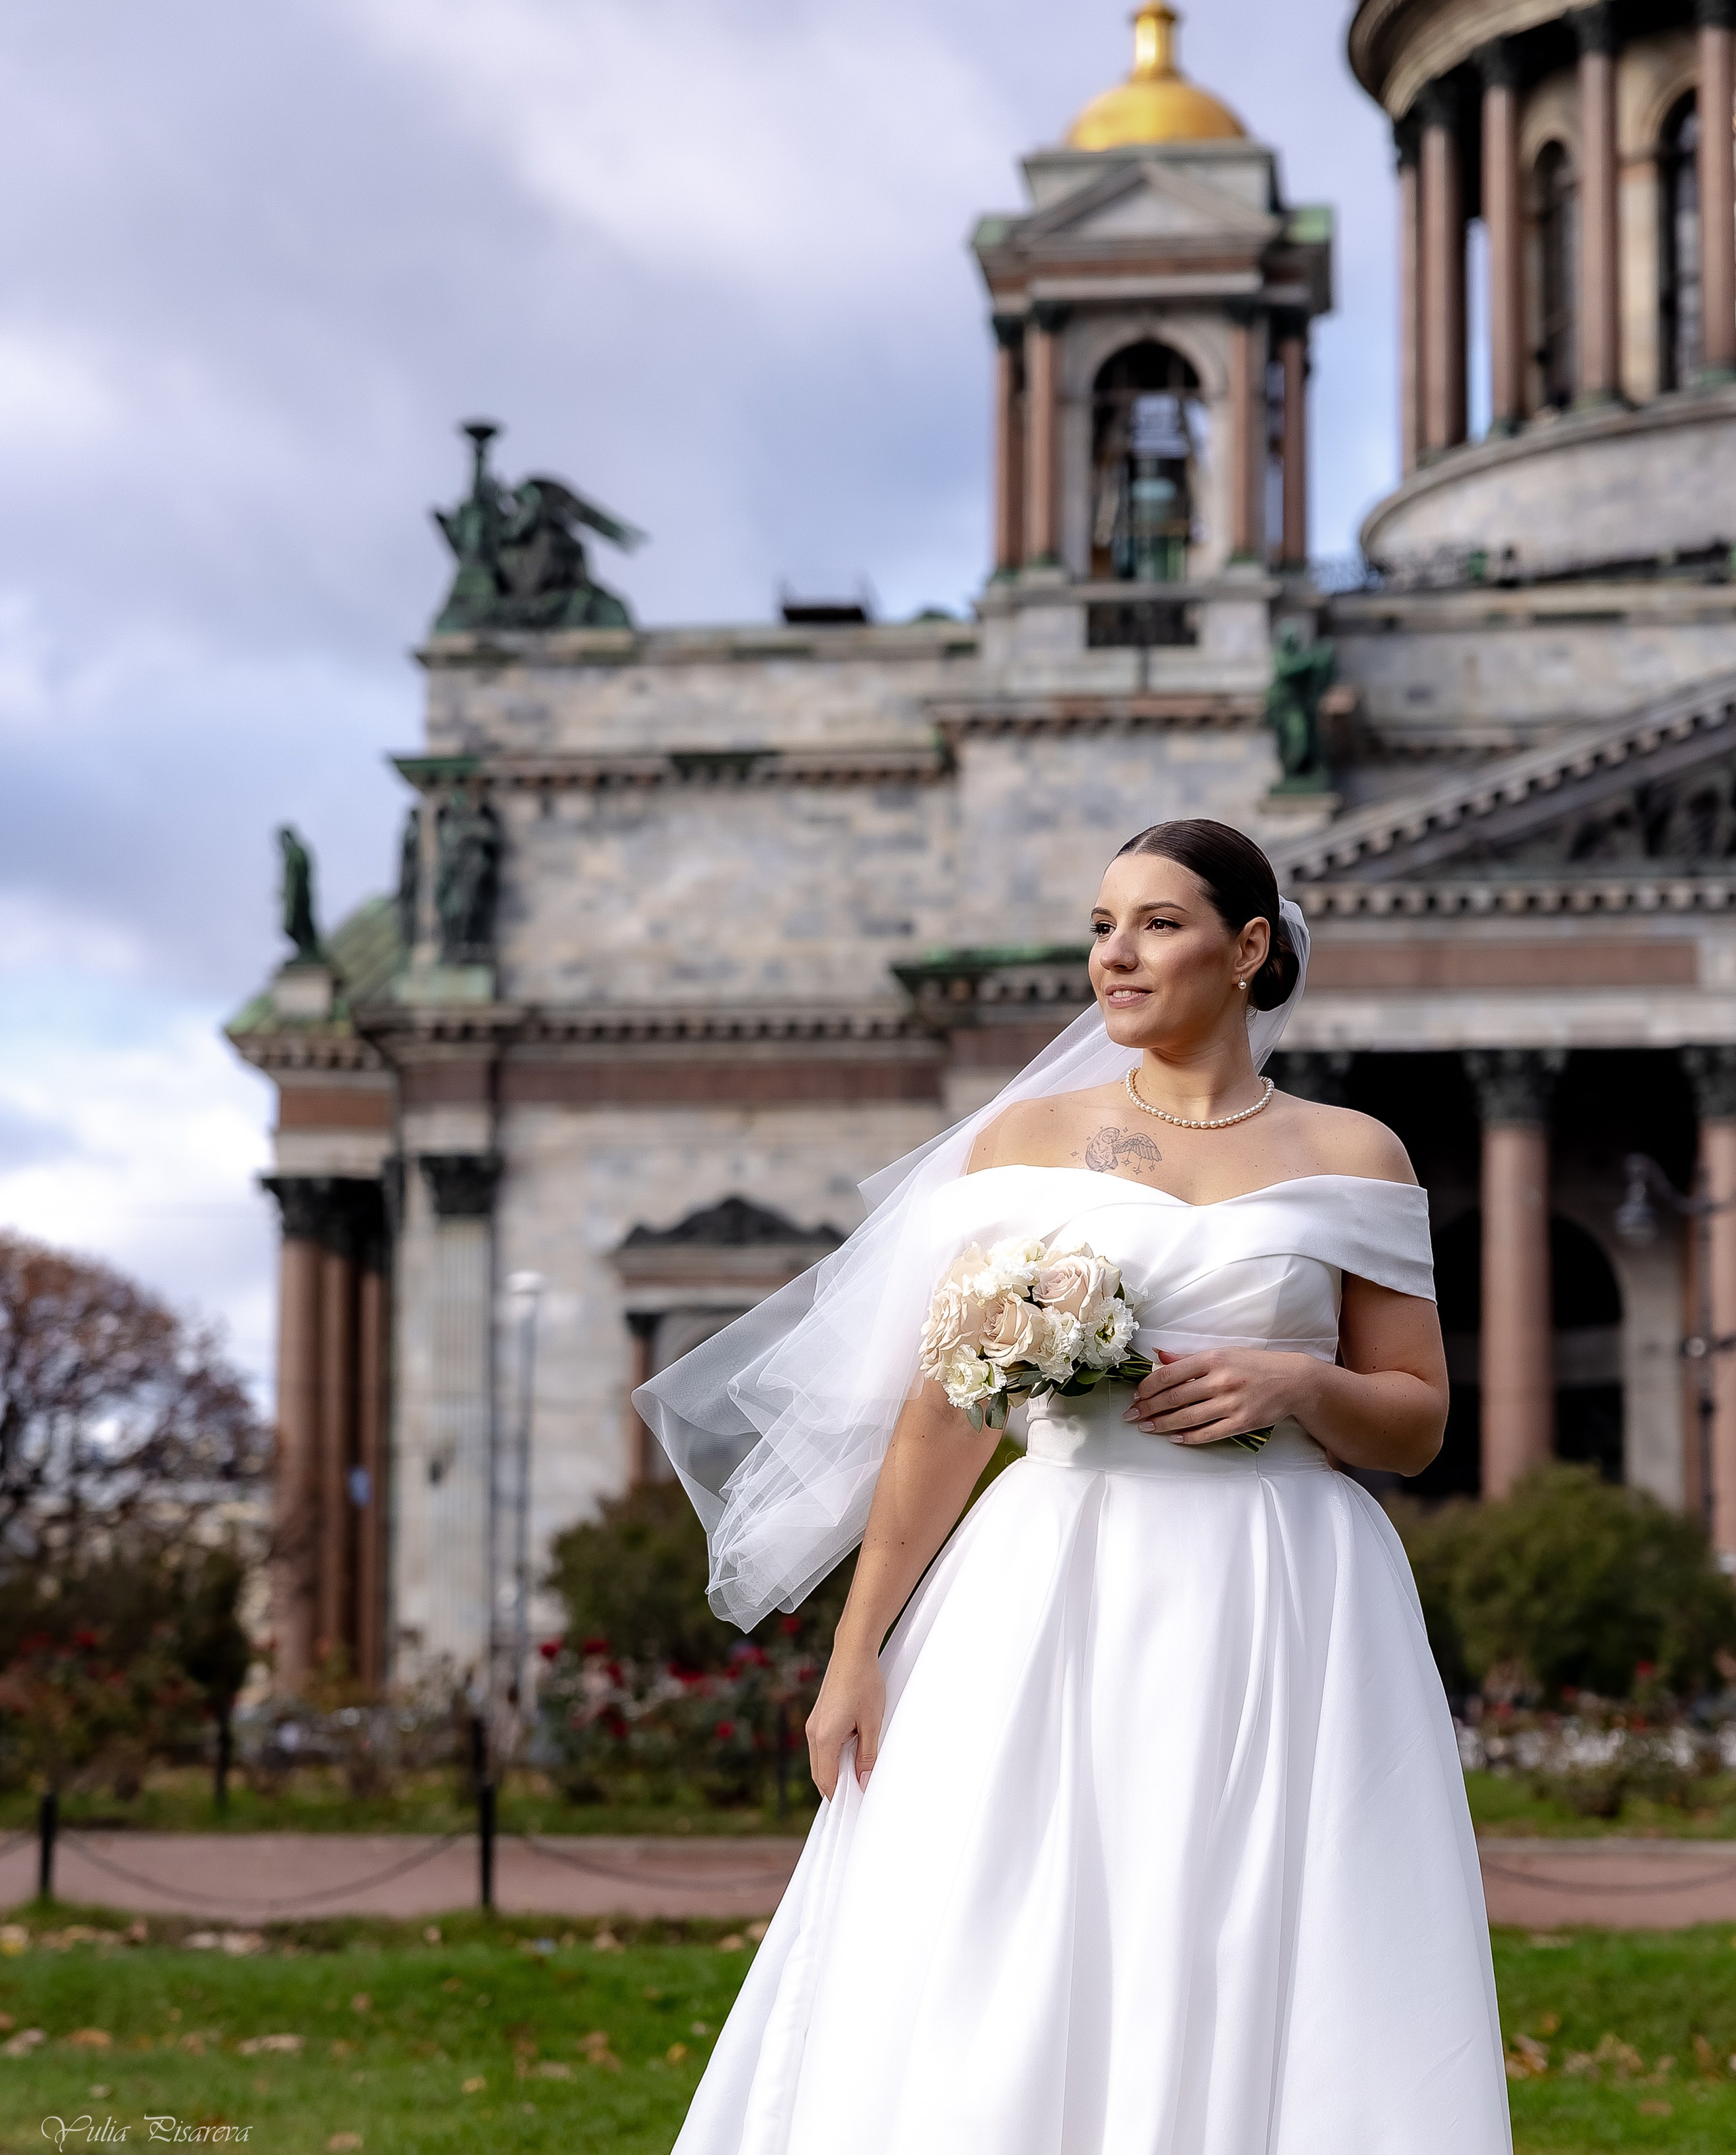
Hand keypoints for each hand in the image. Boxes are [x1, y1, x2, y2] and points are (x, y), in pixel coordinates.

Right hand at [806, 1644, 885, 1799]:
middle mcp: (813, 1733)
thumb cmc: (864, 1683)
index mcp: (824, 1738)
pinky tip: (851, 1756)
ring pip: (819, 1761)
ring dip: (835, 1772)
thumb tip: (863, 1783)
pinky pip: (821, 1747)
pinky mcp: (817, 1717)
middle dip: (836, 1789)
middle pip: (819, 1774)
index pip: (827, 1781)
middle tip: (858, 1796)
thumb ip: (867, 1757)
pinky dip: (833, 1758)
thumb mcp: (872, 1724)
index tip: (855, 1807)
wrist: (852, 1651)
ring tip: (858, 1777)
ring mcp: (813, 1724)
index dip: (841, 1798)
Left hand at [1123, 1346, 1314, 1446]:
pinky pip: (1209, 1433)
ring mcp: (1232, 1403)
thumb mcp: (1223, 1353)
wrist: (1293, 1381)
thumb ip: (1189, 1358)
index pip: (1170, 1374)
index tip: (1135, 1395)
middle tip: (1132, 1415)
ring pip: (1188, 1417)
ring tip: (1146, 1427)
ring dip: (1163, 1424)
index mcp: (1213, 1359)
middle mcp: (1221, 1380)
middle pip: (1175, 1397)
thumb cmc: (1254, 1365)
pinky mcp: (1243, 1423)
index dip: (1148, 1386)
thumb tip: (1159, 1356)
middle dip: (1149, 1407)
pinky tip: (1174, 1438)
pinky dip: (1189, 1437)